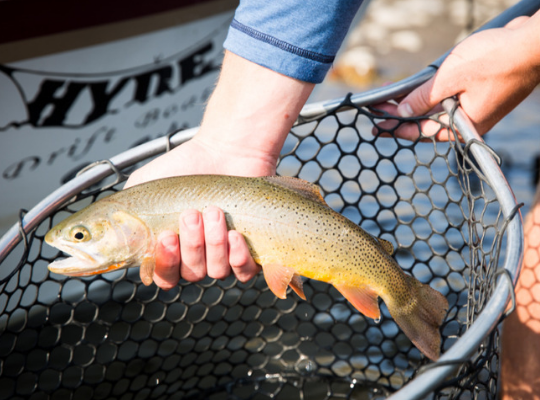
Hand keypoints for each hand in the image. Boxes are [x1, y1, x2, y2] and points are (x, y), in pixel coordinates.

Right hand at [124, 137, 271, 288]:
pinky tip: (235, 234)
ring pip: (215, 271)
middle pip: (190, 273)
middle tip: (192, 213)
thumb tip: (109, 235)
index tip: (166, 237)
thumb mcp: (144, 185)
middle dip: (191, 245)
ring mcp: (223, 255)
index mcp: (172, 249)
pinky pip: (244, 271)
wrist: (225, 150)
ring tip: (214, 212)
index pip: (164, 276)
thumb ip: (124, 212)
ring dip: (213, 243)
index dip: (164, 264)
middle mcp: (197, 257)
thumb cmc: (185, 167)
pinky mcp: (250, 250)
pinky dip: (239, 257)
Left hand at [374, 14, 539, 139]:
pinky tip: (416, 87)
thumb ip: (423, 98)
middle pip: (427, 122)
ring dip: (413, 103)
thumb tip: (402, 111)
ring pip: (436, 110)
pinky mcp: (480, 93)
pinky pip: (448, 98)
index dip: (397, 129)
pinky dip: (431, 94)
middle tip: (377, 111)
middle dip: (401, 115)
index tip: (377, 127)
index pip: (423, 133)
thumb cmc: (497, 61)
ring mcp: (476, 107)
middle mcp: (470, 121)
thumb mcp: (450, 80)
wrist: (533, 43)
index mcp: (465, 126)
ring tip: (391, 98)